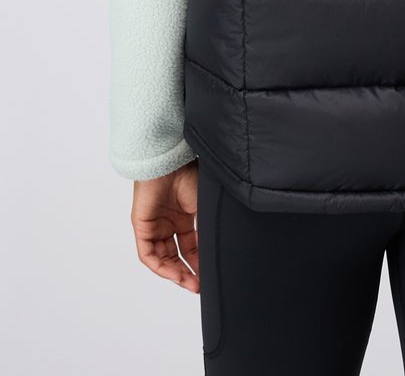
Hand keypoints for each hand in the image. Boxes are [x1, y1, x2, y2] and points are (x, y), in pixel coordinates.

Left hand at [131, 160, 199, 291]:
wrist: (171, 161)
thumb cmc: (190, 175)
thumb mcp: (204, 207)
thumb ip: (207, 229)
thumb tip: (220, 250)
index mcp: (184, 217)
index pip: (190, 247)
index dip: (199, 263)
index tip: (209, 277)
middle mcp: (169, 223)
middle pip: (176, 256)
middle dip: (187, 273)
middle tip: (198, 286)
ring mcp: (154, 226)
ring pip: (162, 258)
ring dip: (175, 273)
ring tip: (189, 283)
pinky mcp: (141, 227)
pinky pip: (148, 254)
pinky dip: (161, 266)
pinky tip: (175, 274)